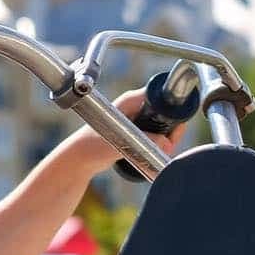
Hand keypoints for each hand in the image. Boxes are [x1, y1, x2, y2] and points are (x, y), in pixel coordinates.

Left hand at [63, 89, 188, 175]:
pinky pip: (155, 132)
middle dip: (172, 129)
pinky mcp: (134, 129)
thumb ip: (145, 142)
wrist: (78, 159)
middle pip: (165, 111)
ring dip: (167, 138)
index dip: (173, 110)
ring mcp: (135, 117)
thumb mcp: (121, 143)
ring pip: (161, 124)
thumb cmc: (91, 146)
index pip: (161, 95)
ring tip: (163, 151)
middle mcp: (134, 105)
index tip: (176, 128)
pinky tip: (157, 152)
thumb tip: (167, 143)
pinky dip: (159, 142)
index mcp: (131, 100)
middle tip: (170, 145)